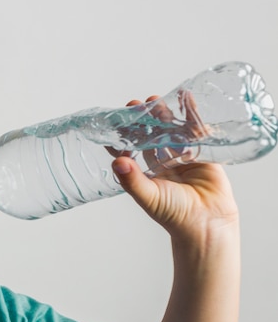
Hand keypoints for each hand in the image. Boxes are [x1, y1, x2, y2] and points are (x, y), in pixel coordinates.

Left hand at [112, 96, 238, 238]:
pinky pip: (195, 130)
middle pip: (149, 136)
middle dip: (142, 121)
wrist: (207, 223)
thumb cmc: (175, 215)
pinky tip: (184, 98)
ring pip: (169, 130)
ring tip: (154, 100)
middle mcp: (161, 163)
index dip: (122, 136)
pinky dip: (190, 114)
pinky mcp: (201, 153)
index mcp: (144, 173)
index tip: (114, 121)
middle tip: (134, 105)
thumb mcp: (149, 196)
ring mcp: (181, 157)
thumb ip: (132, 180)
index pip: (129, 150)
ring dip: (163, 115)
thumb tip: (116, 162)